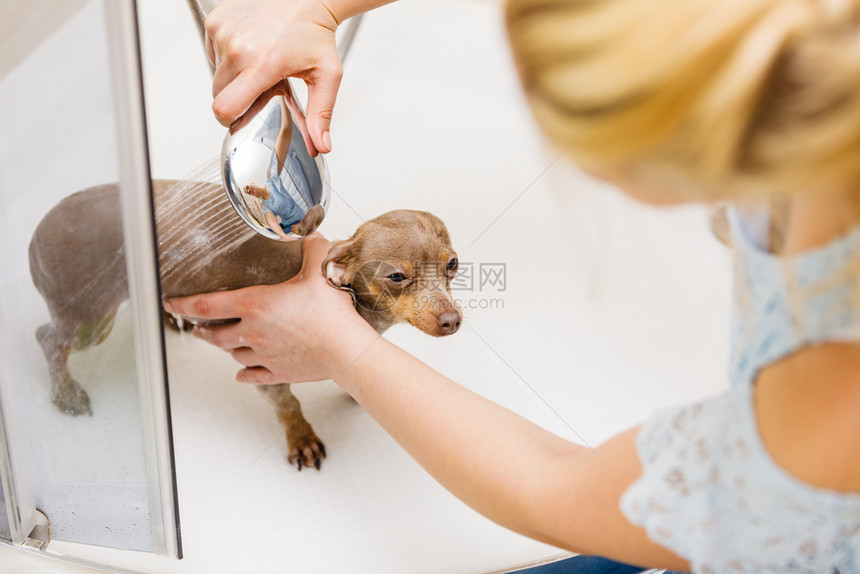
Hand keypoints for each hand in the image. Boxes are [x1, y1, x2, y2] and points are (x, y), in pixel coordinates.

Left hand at [164, 234, 375, 383]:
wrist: (347, 350)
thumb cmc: (332, 313)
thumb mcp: (320, 271)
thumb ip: (311, 248)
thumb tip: (311, 232)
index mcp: (255, 305)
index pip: (206, 305)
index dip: (183, 304)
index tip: (171, 303)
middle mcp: (252, 332)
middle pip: (213, 335)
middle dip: (202, 329)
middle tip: (197, 326)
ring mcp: (263, 356)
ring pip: (233, 354)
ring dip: (227, 348)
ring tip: (228, 342)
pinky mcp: (278, 372)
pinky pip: (252, 375)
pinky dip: (245, 372)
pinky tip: (243, 370)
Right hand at [205, 0, 342, 153]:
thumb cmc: (316, 33)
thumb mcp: (326, 77)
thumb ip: (322, 115)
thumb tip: (322, 145)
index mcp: (264, 64)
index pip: (225, 108)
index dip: (230, 120)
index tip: (241, 118)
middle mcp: (238, 47)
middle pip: (218, 95)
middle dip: (236, 98)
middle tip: (261, 86)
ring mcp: (224, 31)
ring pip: (216, 73)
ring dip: (234, 76)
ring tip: (259, 63)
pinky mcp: (216, 20)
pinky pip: (212, 52)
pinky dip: (227, 55)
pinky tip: (250, 47)